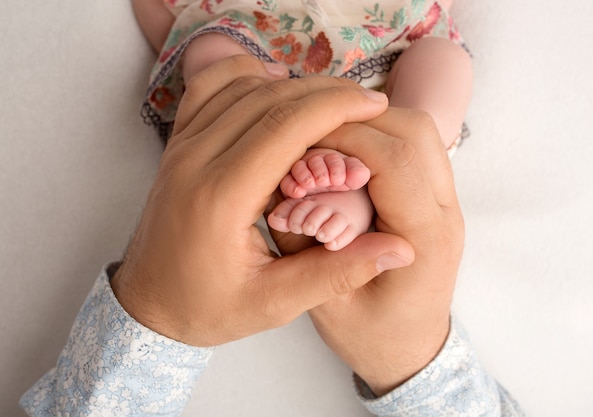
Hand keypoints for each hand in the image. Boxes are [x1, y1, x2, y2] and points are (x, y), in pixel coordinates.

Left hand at [110, 56, 414, 346]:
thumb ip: (337, 273)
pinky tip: (273, 84)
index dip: (336, 107)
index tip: (374, 104)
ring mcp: (181, 147)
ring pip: (240, 85)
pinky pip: (209, 88)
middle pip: (268, 96)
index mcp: (221, 197)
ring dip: (291, 83)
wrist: (148, 306)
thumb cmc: (208, 308)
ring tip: (330, 100)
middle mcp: (196, 160)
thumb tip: (399, 249)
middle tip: (365, 100)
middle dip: (324, 91)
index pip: (286, 126)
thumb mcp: (275, 304)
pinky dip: (245, 75)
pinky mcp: (177, 145)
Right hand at [289, 109, 463, 394]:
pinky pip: (413, 146)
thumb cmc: (371, 335)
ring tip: (323, 140)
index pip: (393, 159)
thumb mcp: (326, 304)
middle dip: (356, 117)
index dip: (343, 136)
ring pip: (419, 130)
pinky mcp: (433, 197)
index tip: (299, 137)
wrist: (411, 351)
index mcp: (423, 239)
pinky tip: (342, 154)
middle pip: (415, 130)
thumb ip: (303, 245)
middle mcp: (444, 212)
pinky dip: (376, 136)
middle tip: (309, 132)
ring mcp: (445, 201)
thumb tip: (279, 185)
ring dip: (369, 122)